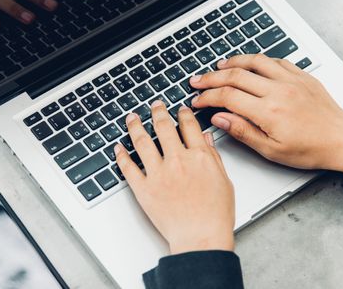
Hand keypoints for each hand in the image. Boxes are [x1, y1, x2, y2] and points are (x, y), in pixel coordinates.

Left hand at [115, 101, 234, 254]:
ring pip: (142, 141)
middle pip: (164, 127)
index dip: (182, 114)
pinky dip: (121, 155)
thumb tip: (206, 138)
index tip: (179, 110)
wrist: (200, 238)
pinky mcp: (144, 189)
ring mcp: (159, 173)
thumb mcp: (224, 181)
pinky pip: (128, 167)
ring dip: (135, 125)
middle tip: (155, 105)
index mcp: (199, 157)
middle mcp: (178, 160)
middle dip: (158, 112)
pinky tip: (118, 147)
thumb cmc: (215, 215)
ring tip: (132, 117)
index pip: (189, 126)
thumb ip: (214, 157)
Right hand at [190, 54, 342, 172]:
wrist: (342, 140)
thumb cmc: (310, 149)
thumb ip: (242, 131)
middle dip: (211, 77)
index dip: (207, 97)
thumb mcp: (271, 150)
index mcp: (268, 111)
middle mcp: (278, 90)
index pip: (227, 97)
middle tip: (198, 81)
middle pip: (235, 75)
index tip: (197, 100)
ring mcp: (290, 80)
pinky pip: (275, 60)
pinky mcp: (301, 76)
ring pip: (254, 61)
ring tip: (219, 66)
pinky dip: (258, 60)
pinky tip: (250, 64)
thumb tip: (219, 118)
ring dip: (233, 62)